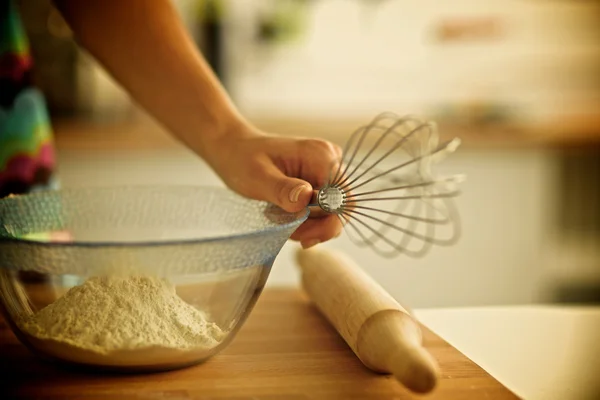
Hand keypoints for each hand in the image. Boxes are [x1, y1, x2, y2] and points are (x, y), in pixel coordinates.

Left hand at [204, 126, 342, 248]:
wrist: (234, 150)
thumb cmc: (243, 159)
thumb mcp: (258, 177)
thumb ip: (283, 189)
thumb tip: (306, 198)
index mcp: (321, 157)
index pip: (343, 200)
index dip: (327, 222)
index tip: (302, 234)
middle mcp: (330, 162)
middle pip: (339, 209)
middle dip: (314, 226)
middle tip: (287, 229)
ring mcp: (325, 172)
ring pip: (329, 213)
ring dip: (306, 224)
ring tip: (278, 217)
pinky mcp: (318, 181)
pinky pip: (320, 210)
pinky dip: (302, 219)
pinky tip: (282, 213)